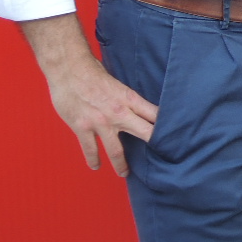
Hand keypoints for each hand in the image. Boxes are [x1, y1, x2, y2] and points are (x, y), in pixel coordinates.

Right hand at [21, 13, 157, 176]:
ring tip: (124, 173)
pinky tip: (96, 166)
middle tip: (160, 159)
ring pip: (116, 150)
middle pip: (144, 133)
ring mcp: (100, 122)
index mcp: (129, 98)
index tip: (173, 136)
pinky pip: (90, 149)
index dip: (165, 126)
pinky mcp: (82, 128)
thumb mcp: (117, 82)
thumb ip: (125, 98)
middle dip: (154, 147)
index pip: (155, 115)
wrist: (68, 69)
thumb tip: (135, 107)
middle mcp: (119, 112)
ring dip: (121, 164)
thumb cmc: (92, 71)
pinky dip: (93, 160)